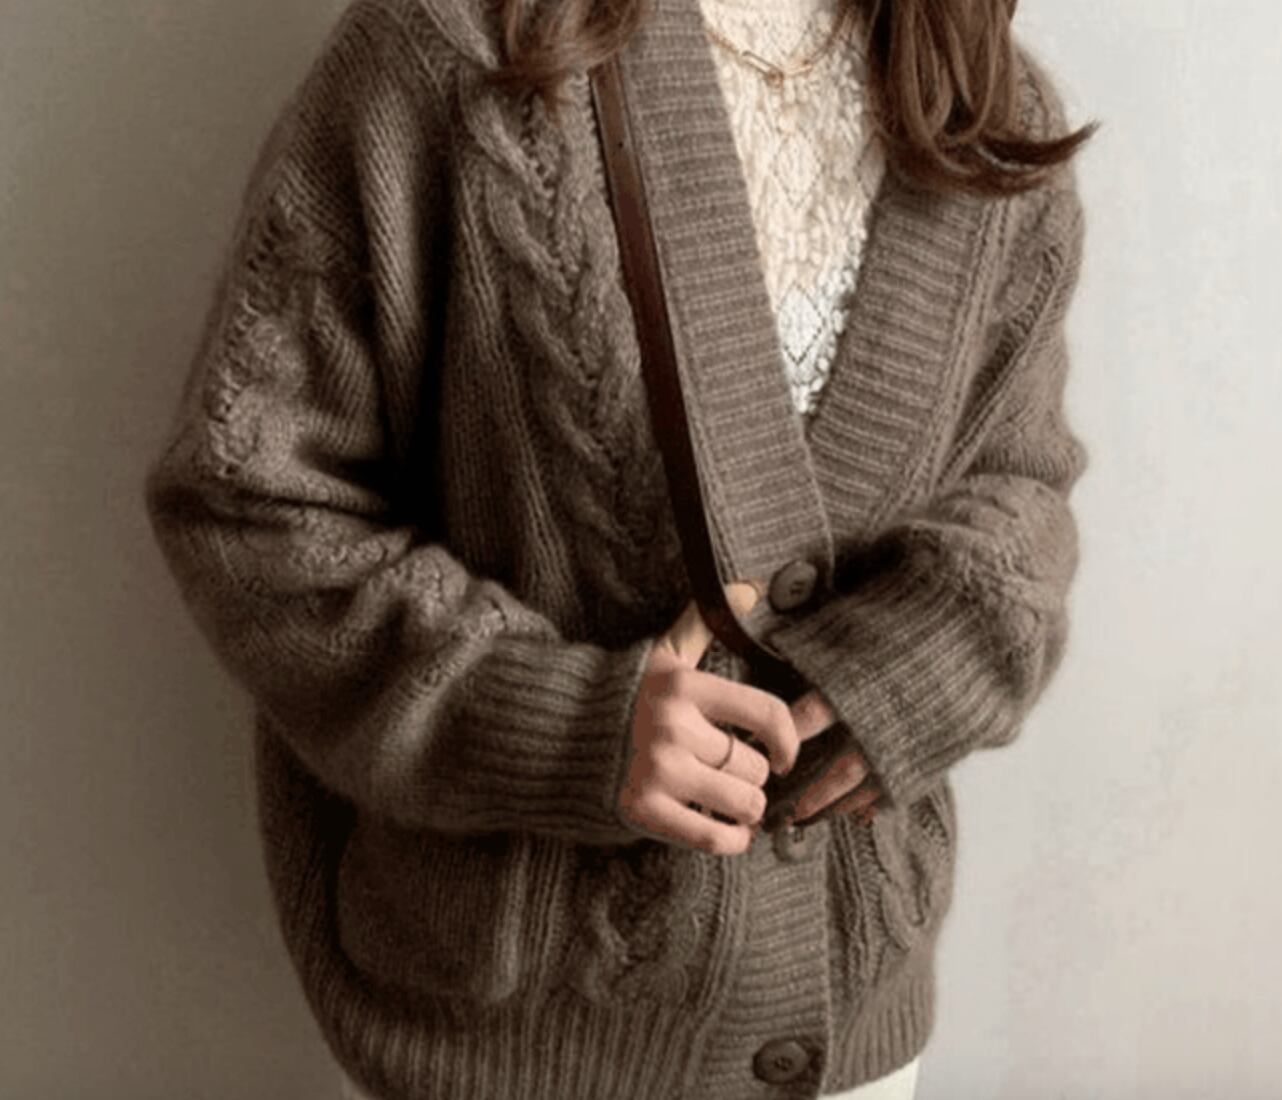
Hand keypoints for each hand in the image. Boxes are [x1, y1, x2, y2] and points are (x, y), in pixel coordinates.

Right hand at [619, 578, 798, 854]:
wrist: (558, 734)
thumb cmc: (624, 696)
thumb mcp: (663, 656)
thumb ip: (704, 622)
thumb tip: (750, 587)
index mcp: (684, 687)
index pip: (765, 713)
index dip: (788, 740)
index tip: (783, 755)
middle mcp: (673, 727)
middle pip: (753, 765)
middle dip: (753, 776)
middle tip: (737, 776)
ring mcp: (658, 771)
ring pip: (741, 802)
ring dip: (747, 809)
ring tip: (734, 803)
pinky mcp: (643, 809)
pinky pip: (713, 837)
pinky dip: (733, 840)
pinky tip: (731, 833)